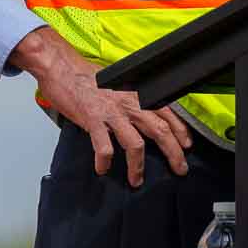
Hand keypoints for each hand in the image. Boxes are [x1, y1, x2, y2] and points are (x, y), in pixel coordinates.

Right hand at [10, 26, 190, 186]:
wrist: (60, 67)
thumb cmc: (85, 75)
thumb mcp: (117, 83)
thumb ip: (131, 98)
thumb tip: (142, 114)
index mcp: (136, 92)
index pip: (167, 112)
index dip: (181, 130)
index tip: (186, 144)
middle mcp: (128, 102)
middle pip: (159, 130)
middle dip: (173, 153)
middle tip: (180, 169)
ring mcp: (111, 112)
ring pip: (136, 144)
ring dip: (138, 166)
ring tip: (136, 180)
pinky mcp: (93, 119)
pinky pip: (104, 147)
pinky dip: (104, 161)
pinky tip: (102, 168)